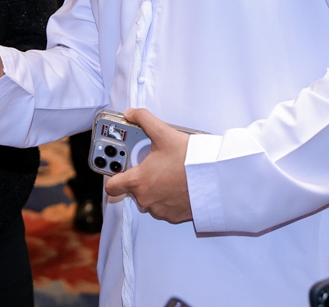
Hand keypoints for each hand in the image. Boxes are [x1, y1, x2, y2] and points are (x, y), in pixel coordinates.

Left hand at [104, 108, 192, 223]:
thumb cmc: (189, 161)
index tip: (117, 167)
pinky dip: (169, 198)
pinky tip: (178, 184)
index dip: (113, 175)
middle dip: (141, 177)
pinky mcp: (175, 216)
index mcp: (138, 181)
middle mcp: (146, 199)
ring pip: (150, 199)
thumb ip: (144, 119)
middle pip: (134, 189)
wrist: (216, 181)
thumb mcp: (164, 134)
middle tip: (153, 164)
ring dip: (156, 188)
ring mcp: (160, 210)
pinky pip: (165, 207)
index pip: (112, 186)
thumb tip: (130, 113)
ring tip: (168, 172)